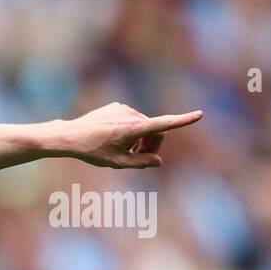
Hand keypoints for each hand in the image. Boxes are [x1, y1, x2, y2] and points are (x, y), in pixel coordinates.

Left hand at [61, 102, 202, 168]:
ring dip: (140, 138)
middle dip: (152, 144)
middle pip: (155, 129)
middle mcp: (132, 115)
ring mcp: (124, 109)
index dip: (183, 121)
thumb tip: (157, 161)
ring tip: (125, 151)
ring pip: (143, 125)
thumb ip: (140, 163)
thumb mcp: (117, 163)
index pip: (164, 124)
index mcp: (134, 128)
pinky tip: (114, 139)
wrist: (71, 136)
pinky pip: (131, 119)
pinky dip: (130, 130)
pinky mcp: (117, 106)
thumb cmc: (93, 151)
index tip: (199, 114)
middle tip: (139, 158)